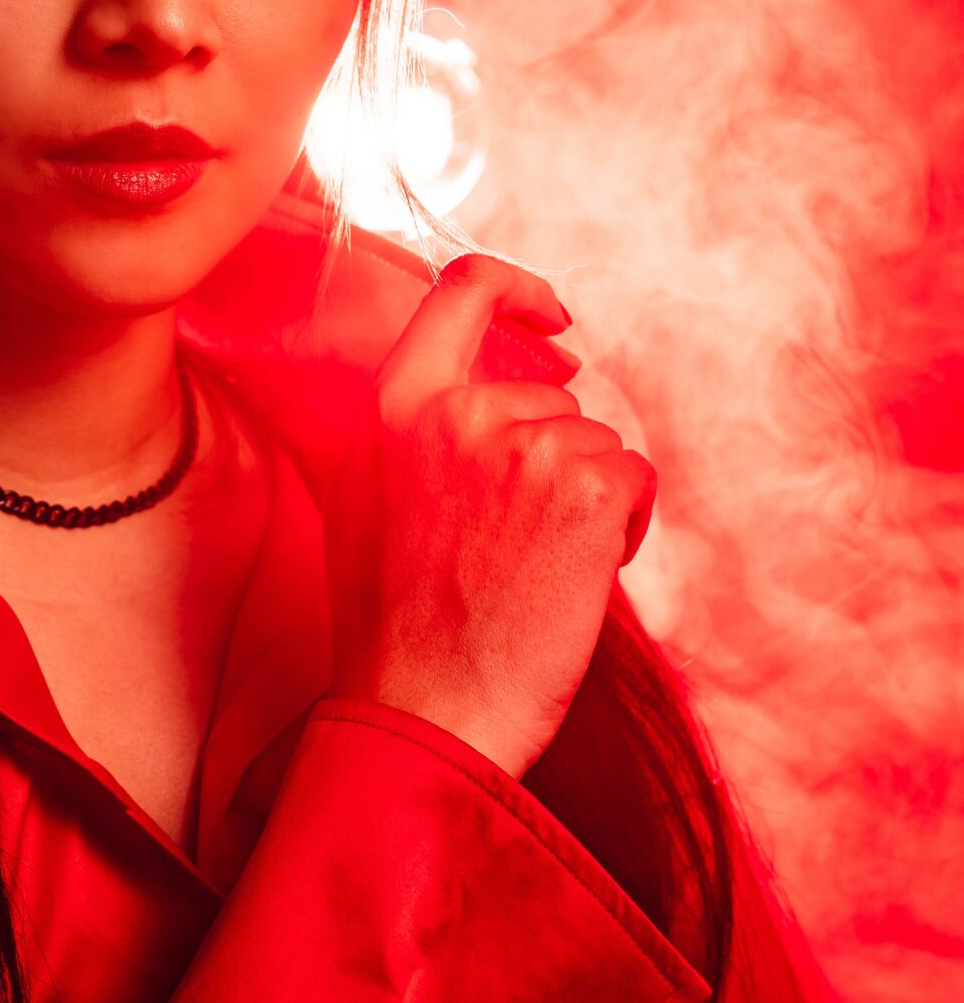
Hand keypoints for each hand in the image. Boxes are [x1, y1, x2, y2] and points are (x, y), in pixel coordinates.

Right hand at [325, 251, 656, 782]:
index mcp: (393, 406)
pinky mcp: (583, 488)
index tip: (552, 322)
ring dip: (588, 503)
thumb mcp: (369, 500)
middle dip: (556, 463)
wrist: (424, 712)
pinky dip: (624, 528)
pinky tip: (575, 580)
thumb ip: (415, 433)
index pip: (462, 289)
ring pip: (597, 445)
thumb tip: (492, 389)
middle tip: (516, 548)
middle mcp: (456, 410)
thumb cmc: (397, 628)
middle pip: (551, 399)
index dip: (518, 289)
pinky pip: (635, 480)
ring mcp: (522, 444)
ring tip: (534, 574)